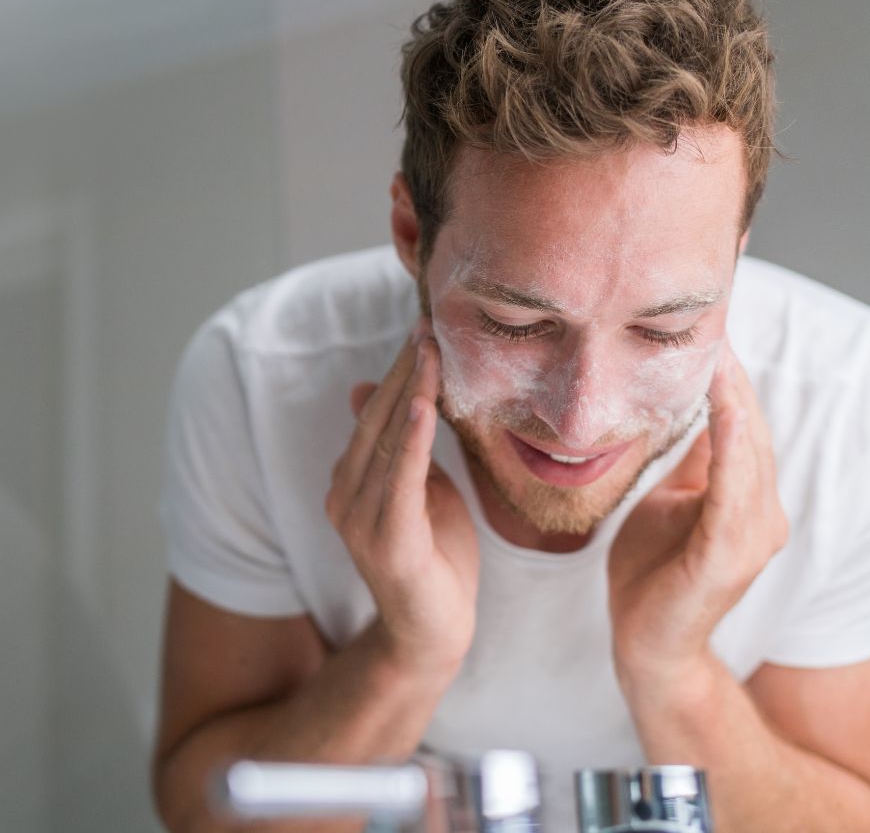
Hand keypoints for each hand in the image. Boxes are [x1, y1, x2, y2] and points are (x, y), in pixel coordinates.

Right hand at [324, 321, 478, 676]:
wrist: (436, 631)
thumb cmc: (435, 555)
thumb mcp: (419, 488)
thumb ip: (399, 445)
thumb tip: (365, 390)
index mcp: (350, 482)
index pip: (373, 415)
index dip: (397, 372)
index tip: (421, 331)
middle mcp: (344, 497)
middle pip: (375, 420)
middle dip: (404, 370)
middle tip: (427, 327)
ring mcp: (359, 520)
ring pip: (386, 441)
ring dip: (410, 391)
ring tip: (429, 350)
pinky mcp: (387, 540)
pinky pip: (401, 479)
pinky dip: (411, 440)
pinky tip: (421, 405)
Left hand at [608, 337, 787, 684]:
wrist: (647, 644)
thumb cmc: (655, 571)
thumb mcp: (673, 500)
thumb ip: (693, 463)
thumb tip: (691, 410)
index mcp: (749, 501)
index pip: (744, 427)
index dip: (730, 379)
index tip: (711, 330)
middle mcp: (764, 514)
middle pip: (751, 430)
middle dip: (733, 376)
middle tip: (713, 321)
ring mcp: (753, 536)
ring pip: (748, 449)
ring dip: (734, 397)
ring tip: (718, 348)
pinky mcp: (730, 554)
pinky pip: (733, 486)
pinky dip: (729, 440)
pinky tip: (720, 402)